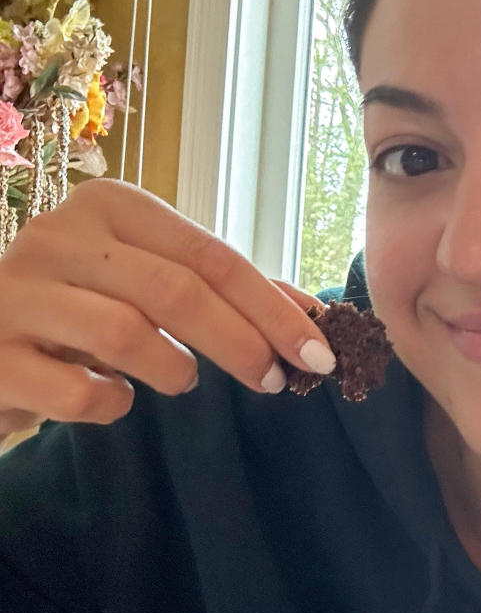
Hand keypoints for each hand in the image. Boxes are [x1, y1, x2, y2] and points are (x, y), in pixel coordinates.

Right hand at [0, 179, 335, 436]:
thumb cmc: (77, 314)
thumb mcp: (146, 285)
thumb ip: (222, 291)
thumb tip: (313, 315)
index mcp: (109, 207)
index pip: (212, 256)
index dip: (272, 308)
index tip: (319, 352)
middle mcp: (58, 237)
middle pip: (176, 290)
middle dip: (242, 342)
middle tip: (274, 381)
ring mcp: (17, 293)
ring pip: (125, 333)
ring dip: (174, 370)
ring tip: (181, 381)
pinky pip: (77, 392)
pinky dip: (110, 404)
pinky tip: (110, 398)